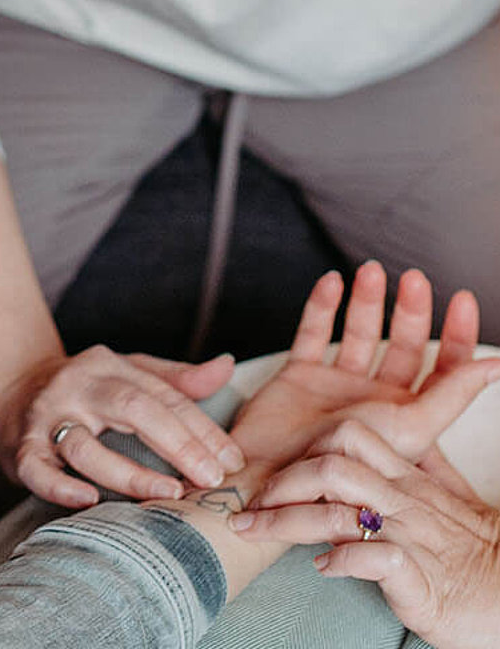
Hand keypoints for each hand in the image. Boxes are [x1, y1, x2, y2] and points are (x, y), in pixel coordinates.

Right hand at [0, 344, 242, 508]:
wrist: (9, 386)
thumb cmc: (83, 389)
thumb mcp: (126, 372)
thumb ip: (175, 379)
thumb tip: (227, 367)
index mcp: (109, 366)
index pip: (163, 395)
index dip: (201, 429)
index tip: (232, 461)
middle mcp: (79, 386)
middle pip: (132, 408)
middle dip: (177, 443)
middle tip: (210, 478)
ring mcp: (48, 415)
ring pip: (86, 445)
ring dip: (128, 473)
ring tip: (167, 493)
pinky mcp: (21, 446)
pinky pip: (38, 468)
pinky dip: (60, 486)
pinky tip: (88, 501)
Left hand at [229, 412, 499, 648]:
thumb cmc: (473, 553)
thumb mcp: (445, 500)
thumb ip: (418, 469)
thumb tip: (391, 448)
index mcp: (406, 480)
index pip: (347, 438)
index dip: (303, 449)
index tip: (272, 476)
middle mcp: (403, 502)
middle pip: (330, 469)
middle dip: (280, 483)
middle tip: (247, 508)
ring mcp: (410, 537)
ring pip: (339, 509)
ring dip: (287, 520)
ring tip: (256, 533)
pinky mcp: (420, 580)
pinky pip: (373, 558)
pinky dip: (340, 561)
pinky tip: (322, 568)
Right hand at [230, 262, 479, 472]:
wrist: (278, 484)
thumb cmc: (345, 470)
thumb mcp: (409, 430)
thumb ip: (450, 395)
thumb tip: (497, 367)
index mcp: (407, 416)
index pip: (443, 370)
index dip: (457, 336)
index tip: (462, 299)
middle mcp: (375, 398)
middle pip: (402, 344)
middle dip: (411, 310)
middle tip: (415, 279)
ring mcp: (337, 385)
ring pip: (359, 332)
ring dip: (367, 300)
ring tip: (371, 271)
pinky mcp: (300, 376)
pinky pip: (312, 333)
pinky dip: (321, 306)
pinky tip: (332, 283)